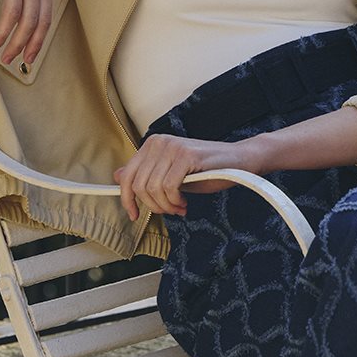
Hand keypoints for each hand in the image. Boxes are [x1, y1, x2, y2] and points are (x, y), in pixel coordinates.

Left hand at [113, 134, 262, 221]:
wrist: (238, 161)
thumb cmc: (206, 170)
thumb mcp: (170, 174)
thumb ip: (146, 174)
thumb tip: (118, 176)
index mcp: (152, 144)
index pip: (127, 175)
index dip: (127, 199)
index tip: (134, 214)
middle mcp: (159, 142)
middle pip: (139, 185)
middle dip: (152, 206)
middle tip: (169, 210)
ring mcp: (173, 147)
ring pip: (153, 188)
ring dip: (166, 206)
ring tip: (179, 206)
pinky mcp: (186, 156)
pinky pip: (169, 187)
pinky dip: (175, 201)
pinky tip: (184, 203)